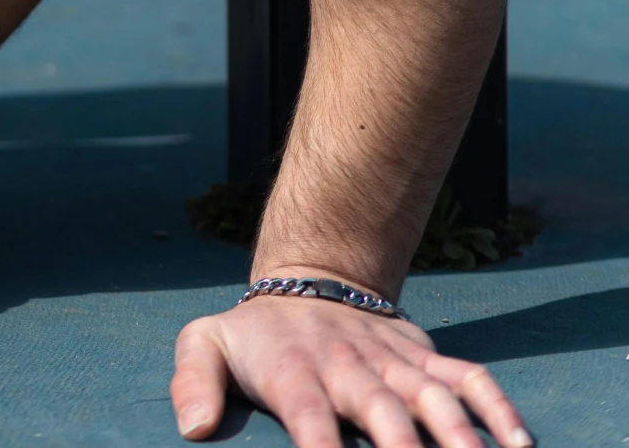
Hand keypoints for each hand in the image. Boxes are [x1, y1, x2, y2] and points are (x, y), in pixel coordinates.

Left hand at [171, 295, 531, 447]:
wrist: (309, 280)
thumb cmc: (255, 335)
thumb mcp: (206, 341)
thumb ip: (192, 379)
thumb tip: (194, 429)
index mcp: (295, 372)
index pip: (308, 415)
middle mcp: (350, 368)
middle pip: (383, 411)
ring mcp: (393, 362)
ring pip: (434, 398)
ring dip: (461, 437)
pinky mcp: (425, 358)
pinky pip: (469, 377)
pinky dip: (497, 406)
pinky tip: (520, 444)